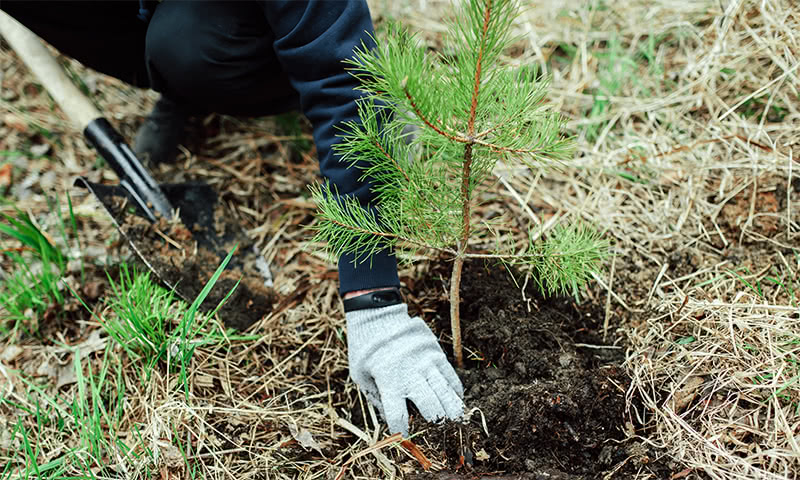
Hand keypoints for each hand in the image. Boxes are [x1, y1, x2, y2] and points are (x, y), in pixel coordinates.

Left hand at [346, 303, 463, 436]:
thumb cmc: (364, 349)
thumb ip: (376, 398)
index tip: (403, 436)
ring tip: (454, 419)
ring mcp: (426, 363)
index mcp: (388, 381)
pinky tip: (455, 399)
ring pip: (447, 394)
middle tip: (436, 425)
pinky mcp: (436, 353)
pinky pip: (452, 377)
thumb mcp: (360, 375)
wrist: (378, 315)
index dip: (402, 431)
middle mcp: (411, 374)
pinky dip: (455, 391)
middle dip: (436, 421)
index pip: (398, 416)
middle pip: (432, 408)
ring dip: (452, 410)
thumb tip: (392, 420)